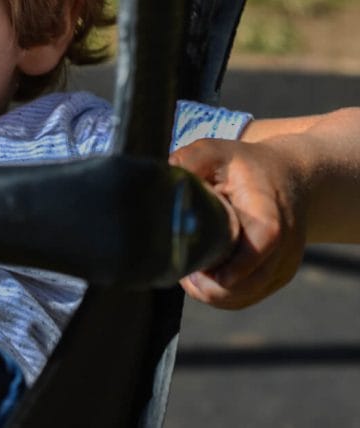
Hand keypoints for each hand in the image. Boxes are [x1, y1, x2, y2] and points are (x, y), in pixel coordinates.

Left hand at [170, 138, 305, 308]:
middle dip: (210, 285)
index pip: (262, 244)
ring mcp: (283, 264)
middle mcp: (285, 244)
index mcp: (269, 212)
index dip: (236, 266)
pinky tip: (201, 276)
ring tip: (188, 270)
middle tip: (179, 267)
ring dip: (211, 292)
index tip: (204, 275)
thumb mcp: (216, 152)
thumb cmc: (245, 165)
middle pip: (250, 282)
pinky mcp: (277, 277)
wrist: (290, 176)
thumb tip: (160, 177)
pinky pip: (245, 298)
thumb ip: (189, 161)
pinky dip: (221, 295)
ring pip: (244, 296)